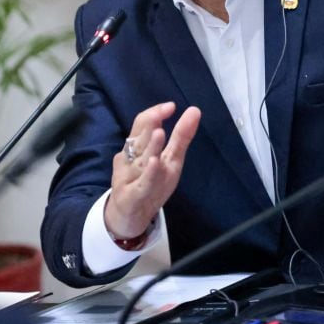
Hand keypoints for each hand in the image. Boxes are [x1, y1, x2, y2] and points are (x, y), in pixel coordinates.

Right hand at [104, 102, 200, 239]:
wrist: (129, 218)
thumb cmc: (148, 182)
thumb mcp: (170, 159)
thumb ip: (180, 136)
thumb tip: (195, 110)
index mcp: (138, 147)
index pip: (141, 124)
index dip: (155, 113)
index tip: (172, 106)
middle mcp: (131, 159)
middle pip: (139, 137)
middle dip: (150, 123)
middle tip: (165, 110)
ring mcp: (130, 177)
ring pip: (140, 159)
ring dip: (150, 146)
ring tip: (160, 132)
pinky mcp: (132, 196)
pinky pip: (141, 183)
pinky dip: (148, 173)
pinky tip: (155, 162)